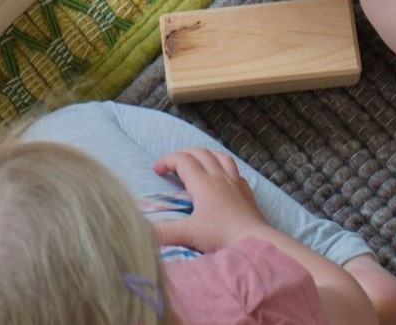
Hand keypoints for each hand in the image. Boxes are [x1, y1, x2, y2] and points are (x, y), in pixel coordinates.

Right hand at [149, 149, 270, 252]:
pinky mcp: (247, 192)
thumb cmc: (220, 236)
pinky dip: (224, 167)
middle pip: (200, 153)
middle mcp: (219, 177)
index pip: (182, 160)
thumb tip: (140, 230)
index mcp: (202, 183)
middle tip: (172, 164)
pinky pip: (234, 170)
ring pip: (219, 156)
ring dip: (205, 154)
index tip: (156, 170)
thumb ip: (162, 232)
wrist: (255, 242)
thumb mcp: (187, 234)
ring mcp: (235, 182)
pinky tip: (222, 177)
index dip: (167, 160)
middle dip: (183, 154)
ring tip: (197, 161)